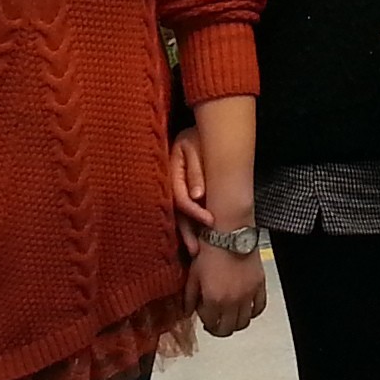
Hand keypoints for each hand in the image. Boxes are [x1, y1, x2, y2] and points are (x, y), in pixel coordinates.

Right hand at [169, 126, 210, 246]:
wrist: (200, 128)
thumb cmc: (199, 135)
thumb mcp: (195, 147)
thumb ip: (196, 171)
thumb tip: (198, 196)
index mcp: (171, 170)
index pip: (180, 198)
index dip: (194, 211)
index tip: (211, 221)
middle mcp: (168, 183)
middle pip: (175, 213)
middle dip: (187, 232)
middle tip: (197, 250)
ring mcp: (172, 188)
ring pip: (177, 216)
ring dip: (186, 233)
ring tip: (196, 251)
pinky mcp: (180, 191)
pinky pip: (182, 212)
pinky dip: (189, 225)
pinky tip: (196, 238)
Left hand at [192, 241, 267, 336]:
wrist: (230, 232)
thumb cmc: (210, 249)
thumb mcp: (193, 274)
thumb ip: (189, 297)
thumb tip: (187, 311)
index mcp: (213, 299)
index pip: (210, 324)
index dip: (205, 322)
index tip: (204, 316)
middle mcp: (232, 301)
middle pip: (227, 329)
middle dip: (219, 329)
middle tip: (216, 323)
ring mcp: (247, 295)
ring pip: (243, 323)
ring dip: (235, 323)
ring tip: (230, 317)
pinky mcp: (259, 286)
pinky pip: (259, 308)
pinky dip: (253, 312)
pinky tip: (246, 309)